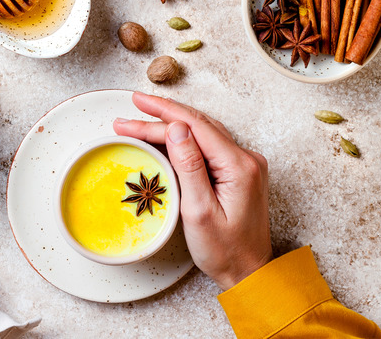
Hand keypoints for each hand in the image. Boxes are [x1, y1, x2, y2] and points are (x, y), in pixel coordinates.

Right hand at [113, 92, 272, 289]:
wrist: (249, 273)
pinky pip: (207, 146)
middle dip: (161, 116)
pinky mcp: (236, 172)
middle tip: (130, 110)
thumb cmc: (225, 250)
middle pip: (197, 125)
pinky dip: (183, 138)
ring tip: (140, 118)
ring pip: (202, 132)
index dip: (162, 114)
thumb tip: (177, 128)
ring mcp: (243, 164)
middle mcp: (245, 158)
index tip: (135, 108)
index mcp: (239, 166)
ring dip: (170, 124)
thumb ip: (189, 166)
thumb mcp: (199, 211)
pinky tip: (165, 135)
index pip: (194, 127)